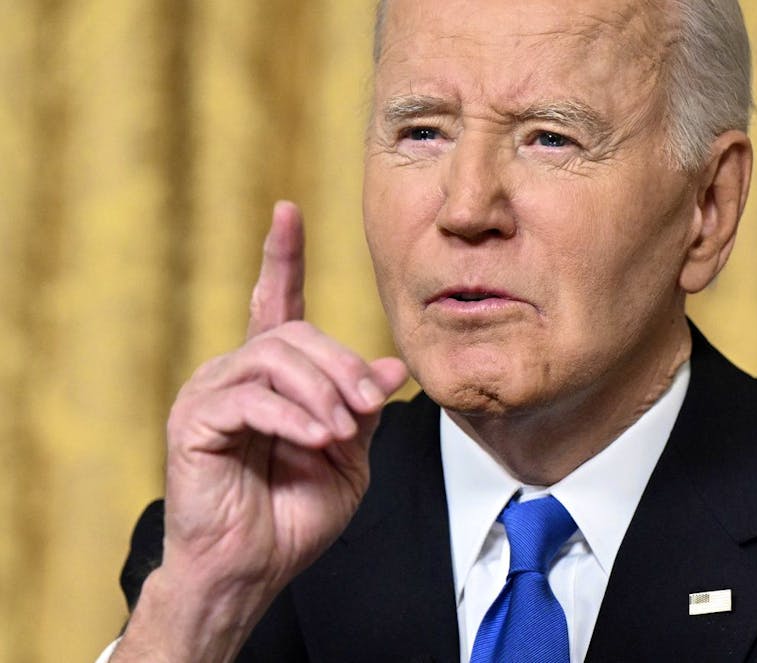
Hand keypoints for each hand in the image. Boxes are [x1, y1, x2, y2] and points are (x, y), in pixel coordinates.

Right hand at [114, 202, 406, 661]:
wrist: (254, 568)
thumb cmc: (294, 515)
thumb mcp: (347, 458)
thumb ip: (362, 410)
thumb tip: (388, 366)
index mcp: (273, 377)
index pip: (276, 302)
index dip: (282, 257)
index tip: (287, 211)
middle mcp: (236, 372)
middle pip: (295, 332)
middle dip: (341, 366)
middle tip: (367, 409)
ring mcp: (210, 393)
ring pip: (275, 357)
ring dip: (322, 392)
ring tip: (341, 433)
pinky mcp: (195, 421)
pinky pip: (251, 398)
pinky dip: (292, 418)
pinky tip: (315, 441)